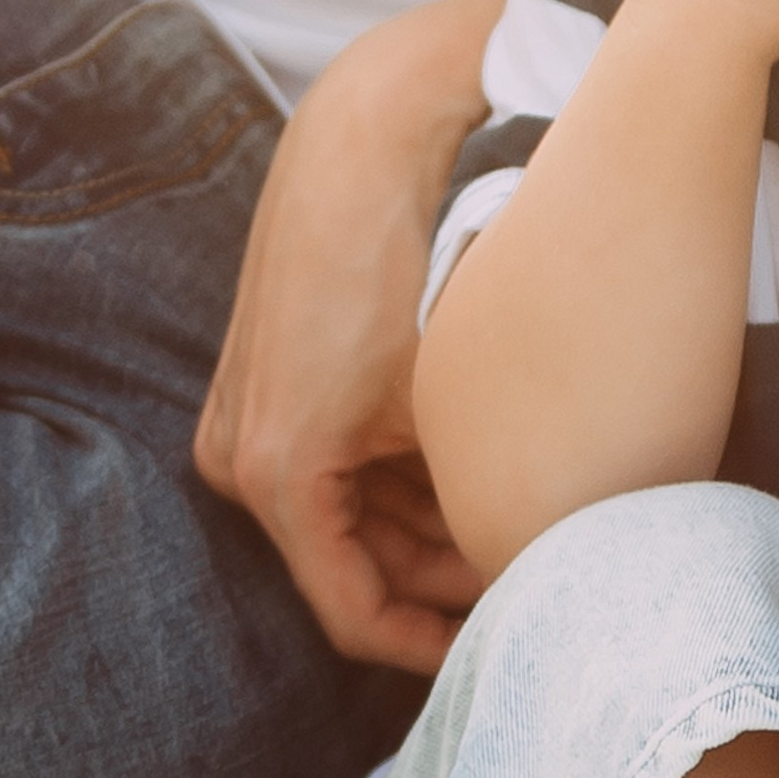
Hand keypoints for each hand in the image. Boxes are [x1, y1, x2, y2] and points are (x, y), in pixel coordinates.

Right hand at [195, 0, 504, 668]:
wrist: (382, 133)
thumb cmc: (424, 260)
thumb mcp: (460, 406)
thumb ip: (481, 509)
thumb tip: (528, 583)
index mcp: (277, 473)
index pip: (355, 613)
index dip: (439, 644)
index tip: (514, 634)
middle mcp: (239, 455)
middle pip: (354, 565)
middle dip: (445, 578)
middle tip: (538, 576)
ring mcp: (245, 414)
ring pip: (350, 513)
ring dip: (428, 525)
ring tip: (522, 516)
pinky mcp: (265, 377)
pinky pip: (337, 461)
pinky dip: (403, 475)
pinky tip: (475, 461)